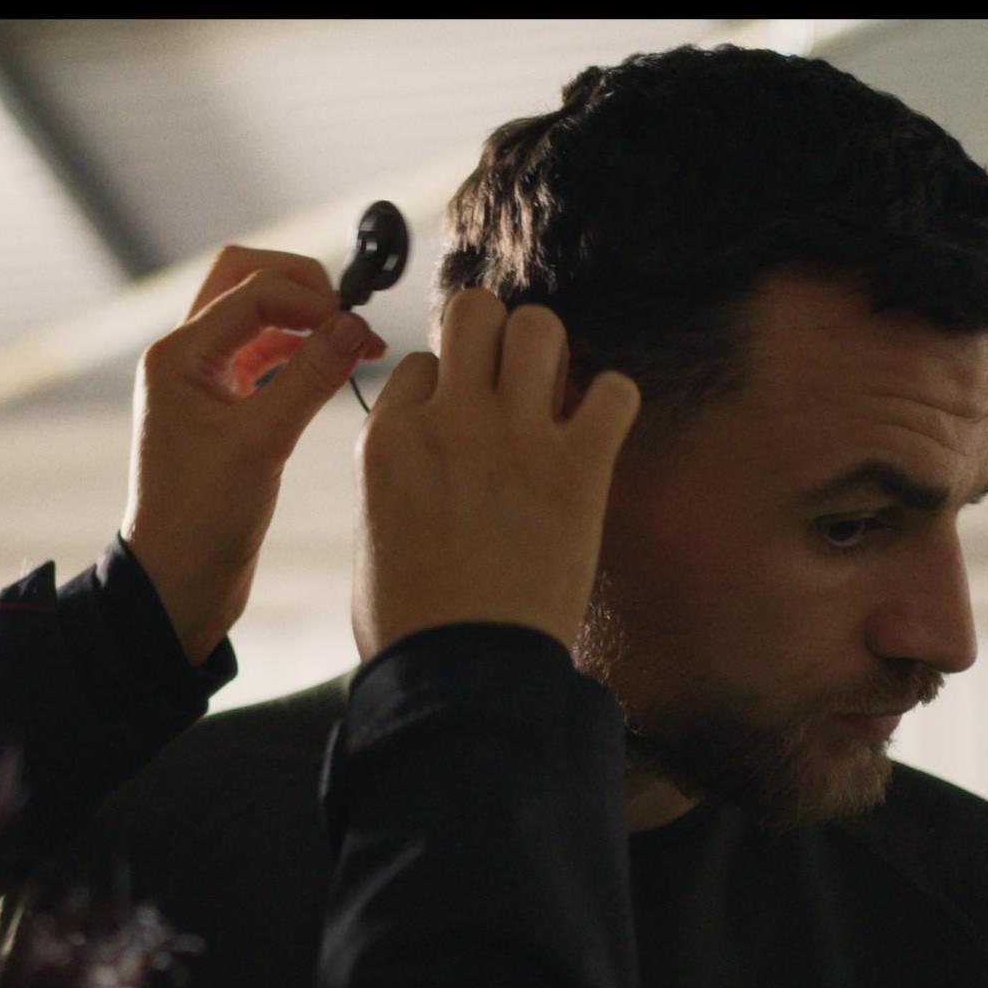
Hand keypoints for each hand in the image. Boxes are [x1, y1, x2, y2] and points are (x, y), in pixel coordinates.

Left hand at [122, 247, 385, 664]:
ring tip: (357, 344)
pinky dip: (303, 352)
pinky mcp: (225, 407)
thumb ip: (311, 378)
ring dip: (306, 320)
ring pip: (258, 316)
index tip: (357, 327)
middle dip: (302, 288)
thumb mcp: (262, 444)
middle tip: (349, 318)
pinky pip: (267, 356)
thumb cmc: (201, 522)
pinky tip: (339, 368)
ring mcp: (204, 381)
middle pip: (245, 280)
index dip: (311, 298)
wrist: (176, 583)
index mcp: (177, 356)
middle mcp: (185, 358)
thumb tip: (356, 325)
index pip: (252, 288)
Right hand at [352, 288, 640, 658]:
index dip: (444, 388)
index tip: (457, 422)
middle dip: (494, 335)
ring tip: (552, 396)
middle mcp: (448, 422)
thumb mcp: (372, 533)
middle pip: (475, 311)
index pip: (420, 363)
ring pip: (540, 328)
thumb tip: (423, 449)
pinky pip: (615, 391)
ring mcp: (515, 439)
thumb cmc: (411, 624)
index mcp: (388, 439)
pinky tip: (598, 433)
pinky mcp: (577, 469)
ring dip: (550, 353)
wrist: (462, 676)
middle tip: (507, 379)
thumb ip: (395, 473)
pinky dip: (613, 403)